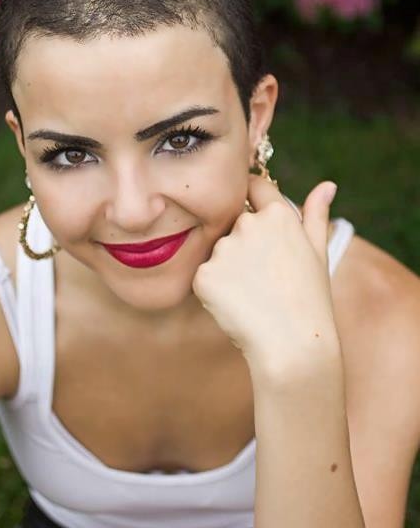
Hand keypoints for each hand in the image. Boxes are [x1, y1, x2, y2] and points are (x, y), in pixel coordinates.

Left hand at [192, 175, 339, 379]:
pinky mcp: (204, 275)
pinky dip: (215, 290)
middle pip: (234, 224)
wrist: (292, 346)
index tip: (255, 215)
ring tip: (253, 294)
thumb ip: (316, 214)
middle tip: (264, 277)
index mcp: (278, 215)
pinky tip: (237, 306)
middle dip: (243, 244)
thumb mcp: (318, 252)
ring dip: (228, 269)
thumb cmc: (310, 300)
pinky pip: (204, 276)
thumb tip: (327, 185)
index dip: (252, 198)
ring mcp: (224, 249)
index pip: (254, 186)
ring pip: (218, 252)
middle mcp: (248, 224)